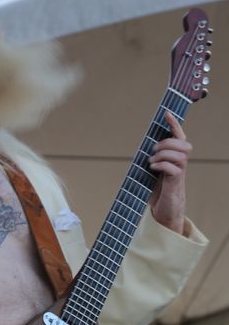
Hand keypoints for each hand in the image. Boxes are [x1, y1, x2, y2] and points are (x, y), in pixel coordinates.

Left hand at [149, 112, 191, 233]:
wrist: (163, 211)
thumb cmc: (157, 190)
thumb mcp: (152, 171)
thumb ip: (151, 159)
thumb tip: (141, 148)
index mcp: (175, 158)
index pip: (179, 137)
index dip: (174, 124)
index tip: (166, 113)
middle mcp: (180, 163)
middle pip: (184, 144)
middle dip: (167, 142)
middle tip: (153, 150)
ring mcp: (179, 173)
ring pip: (180, 154)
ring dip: (163, 154)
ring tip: (151, 161)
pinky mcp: (176, 182)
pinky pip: (174, 168)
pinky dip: (161, 165)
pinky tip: (152, 168)